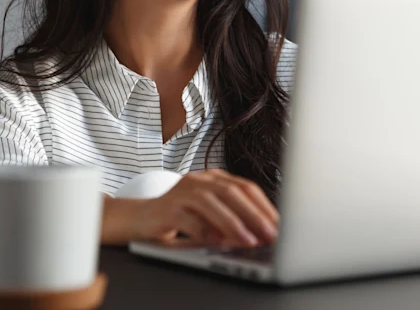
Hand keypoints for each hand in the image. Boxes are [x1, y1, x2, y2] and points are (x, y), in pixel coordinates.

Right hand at [134, 169, 278, 248]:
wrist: (140, 218)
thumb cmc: (180, 217)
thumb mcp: (209, 214)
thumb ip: (231, 218)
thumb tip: (260, 234)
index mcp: (214, 178)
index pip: (246, 187)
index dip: (264, 206)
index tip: (278, 225)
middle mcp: (200, 180)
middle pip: (232, 192)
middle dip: (254, 215)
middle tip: (270, 234)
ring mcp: (182, 191)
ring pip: (211, 202)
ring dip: (233, 223)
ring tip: (248, 240)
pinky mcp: (166, 208)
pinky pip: (188, 218)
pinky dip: (204, 230)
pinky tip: (217, 242)